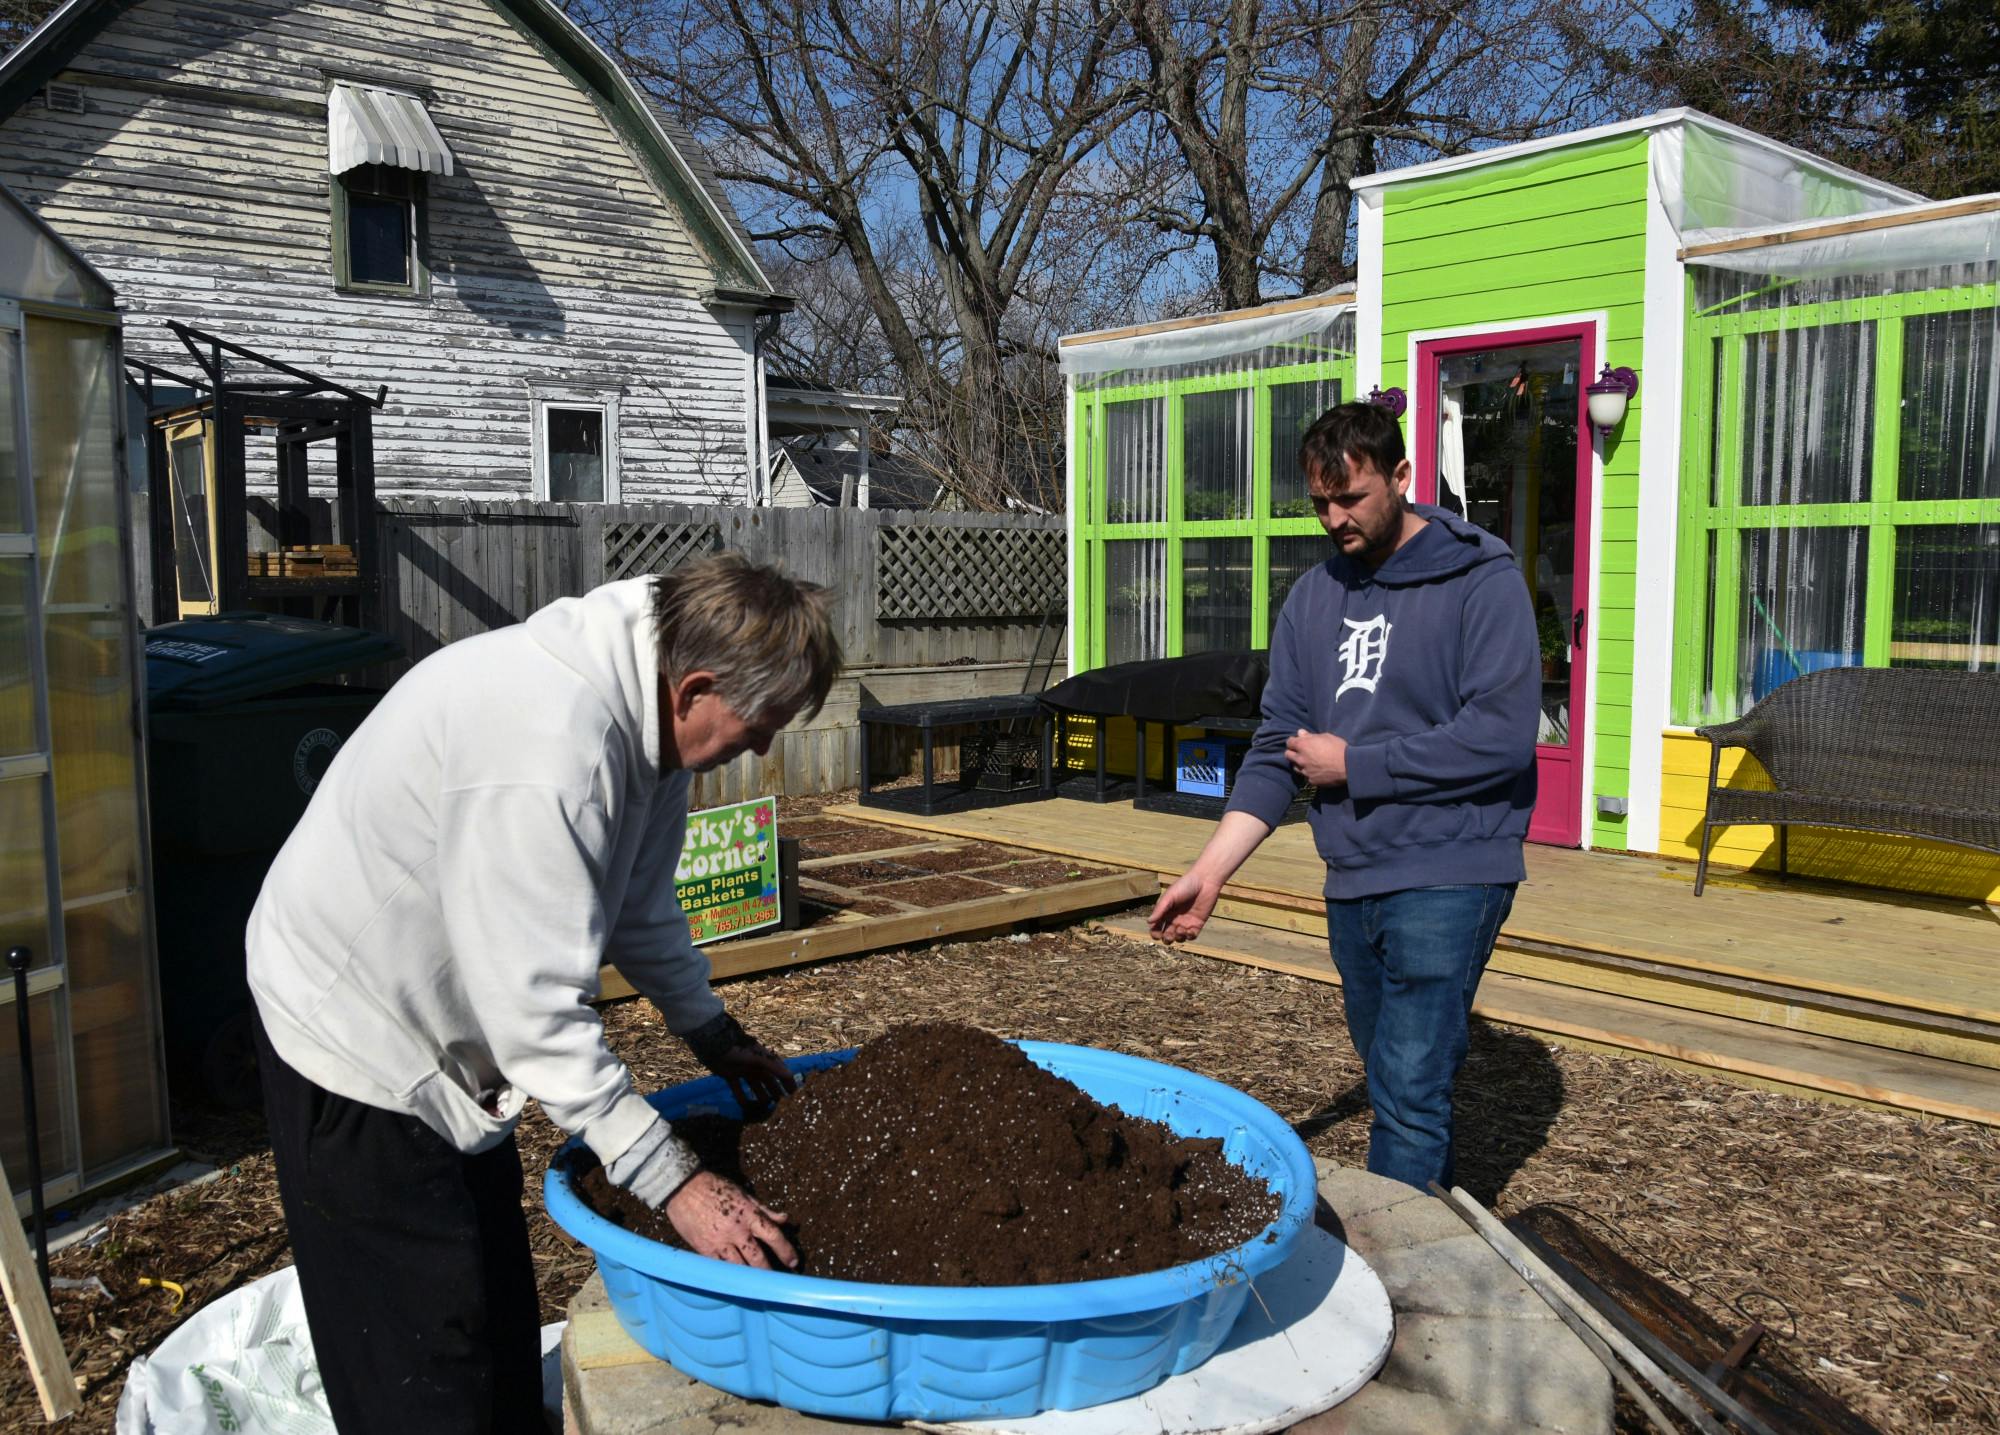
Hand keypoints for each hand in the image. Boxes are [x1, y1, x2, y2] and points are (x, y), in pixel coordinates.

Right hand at [665, 1171, 797, 1269]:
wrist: (683, 1187)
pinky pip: (720, 1267)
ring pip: (740, 1268)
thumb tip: (784, 1219)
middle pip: (758, 1258)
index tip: (793, 1261)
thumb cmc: (715, 1187)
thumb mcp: (743, 1194)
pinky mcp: (704, 1249)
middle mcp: (736, 1231)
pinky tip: (736, 1281)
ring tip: (759, 1285)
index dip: (786, 1251)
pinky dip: (730, 1275)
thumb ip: (764, 1210)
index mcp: (749, 1214)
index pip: (773, 1236)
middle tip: (778, 1280)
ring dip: (751, 1277)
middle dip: (770, 1272)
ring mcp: (719, 1242)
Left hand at [685, 1012, 796, 1113]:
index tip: (794, 1096)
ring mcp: (743, 1071)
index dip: (787, 1083)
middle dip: (775, 1092)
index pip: (780, 1072)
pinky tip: (745, 1107)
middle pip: (769, 1081)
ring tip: (764, 1108)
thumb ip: (774, 1067)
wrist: (714, 1044)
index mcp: (764, 1060)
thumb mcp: (758, 1058)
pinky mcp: (730, 1076)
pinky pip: (738, 1089)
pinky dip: (742, 1098)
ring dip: (760, 1096)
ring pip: (755, 1086)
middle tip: (780, 1107)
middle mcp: (755, 1066)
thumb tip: (790, 1076)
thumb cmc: (739, 1050)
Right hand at [1148, 870, 1221, 944]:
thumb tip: (1149, 922)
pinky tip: (1190, 930)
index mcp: (1165, 912)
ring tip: (1181, 929)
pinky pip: (1192, 936)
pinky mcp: (1197, 924)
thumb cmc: (1185, 885)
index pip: (1157, 927)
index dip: (1155, 933)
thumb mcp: (1170, 896)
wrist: (1205, 882)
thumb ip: (1160, 909)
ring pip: (1179, 938)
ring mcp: (1186, 922)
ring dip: (1178, 937)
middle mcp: (1175, 919)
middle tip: (1169, 934)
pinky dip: (1189, 936)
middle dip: (1167, 938)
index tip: (1157, 935)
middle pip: (1167, 935)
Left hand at [1285, 729, 1347, 786]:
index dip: (1293, 741)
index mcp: (1303, 745)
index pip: (1289, 742)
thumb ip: (1310, 736)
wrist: (1348, 766)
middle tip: (1301, 752)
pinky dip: (1308, 773)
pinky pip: (1305, 776)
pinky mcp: (1311, 781)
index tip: (1298, 742)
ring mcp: (1305, 771)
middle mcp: (1301, 759)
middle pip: (1288, 755)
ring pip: (1295, 767)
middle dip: (1293, 752)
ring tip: (1307, 762)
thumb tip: (1300, 733)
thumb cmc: (1338, 748)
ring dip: (1299, 764)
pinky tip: (1315, 771)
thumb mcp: (1326, 737)